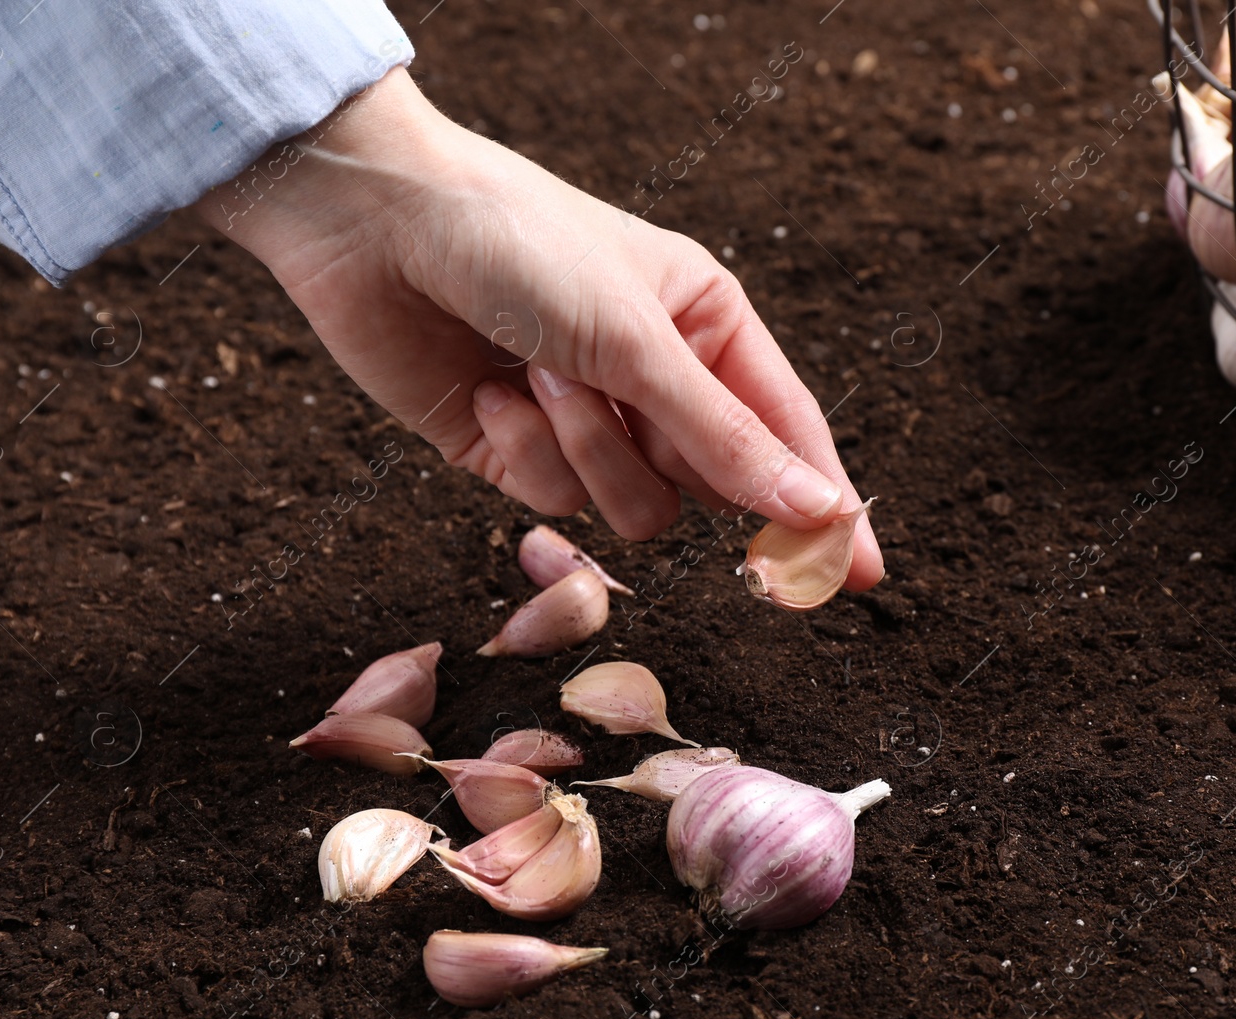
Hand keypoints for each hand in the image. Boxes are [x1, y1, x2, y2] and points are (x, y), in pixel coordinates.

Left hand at [194, 67, 881, 590]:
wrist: (376, 225)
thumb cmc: (522, 244)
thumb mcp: (638, 339)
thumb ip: (727, 438)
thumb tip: (819, 513)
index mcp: (708, 327)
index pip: (786, 433)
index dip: (823, 504)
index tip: (859, 576)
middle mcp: (656, 382)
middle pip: (715, 485)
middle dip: (680, 461)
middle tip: (654, 439)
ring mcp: (589, 424)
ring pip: (640, 509)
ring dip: (592, 450)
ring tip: (545, 373)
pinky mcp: (522, 456)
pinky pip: (562, 503)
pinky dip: (532, 451)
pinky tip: (497, 390)